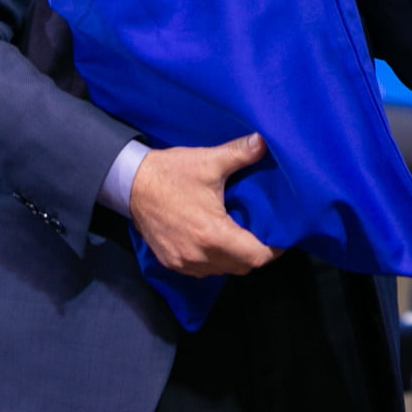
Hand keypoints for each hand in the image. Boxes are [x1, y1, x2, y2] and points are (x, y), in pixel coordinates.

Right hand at [127, 134, 279, 276]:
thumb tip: (264, 141)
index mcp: (212, 234)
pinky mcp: (171, 261)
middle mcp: (198, 255)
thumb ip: (240, 153)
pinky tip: (216, 240)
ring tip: (241, 235)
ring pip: (222, 270)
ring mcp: (182, 261)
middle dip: (256, 254)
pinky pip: (202, 270)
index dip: (273, 250)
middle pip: (241, 268)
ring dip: (234, 258)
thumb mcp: (208, 161)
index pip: (255, 257)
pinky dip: (214, 260)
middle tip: (263, 233)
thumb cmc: (171, 173)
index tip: (280, 236)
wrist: (131, 183)